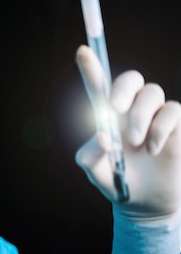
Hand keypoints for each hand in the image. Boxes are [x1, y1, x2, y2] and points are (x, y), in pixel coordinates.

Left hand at [75, 44, 180, 220]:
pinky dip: (161, 128)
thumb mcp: (96, 172)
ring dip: (141, 116)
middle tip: (115, 109)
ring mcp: (155, 115)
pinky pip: (173, 110)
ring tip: (136, 143)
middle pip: (131, 79)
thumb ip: (90, 155)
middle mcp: (131, 109)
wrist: (143, 202)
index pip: (98, 86)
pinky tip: (153, 149)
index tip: (81, 51)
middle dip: (122, 89)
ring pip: (152, 93)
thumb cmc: (116, 181)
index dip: (91, 67)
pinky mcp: (176, 124)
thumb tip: (103, 137)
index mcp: (107, 116)